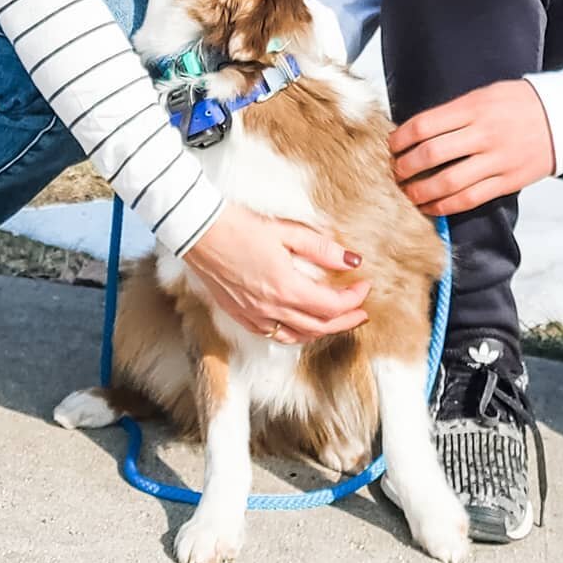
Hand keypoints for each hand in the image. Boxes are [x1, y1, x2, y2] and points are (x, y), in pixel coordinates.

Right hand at [182, 203, 369, 344]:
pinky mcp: (240, 315)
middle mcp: (271, 308)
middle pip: (319, 326)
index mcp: (286, 287)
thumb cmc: (239, 226)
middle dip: (346, 320)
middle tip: (361, 310)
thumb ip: (321, 248)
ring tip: (337, 320)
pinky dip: (296, 334)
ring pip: (298, 336)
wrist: (198, 230)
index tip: (363, 284)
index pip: (332, 305)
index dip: (353, 298)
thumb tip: (351, 260)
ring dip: (322, 330)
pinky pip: (275, 335)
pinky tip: (301, 324)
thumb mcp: (286, 231)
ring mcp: (254, 315)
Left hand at [390, 80, 555, 216]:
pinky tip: (431, 207)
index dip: (401, 138)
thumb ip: (454, 113)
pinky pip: (470, 198)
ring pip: (448, 182)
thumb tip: (418, 132)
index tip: (391, 146)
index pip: (425, 125)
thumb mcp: (484, 94)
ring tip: (408, 193)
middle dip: (406, 167)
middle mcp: (483, 134)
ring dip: (421, 191)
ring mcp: (497, 159)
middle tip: (395, 171)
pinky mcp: (508, 181)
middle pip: (431, 154)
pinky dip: (445, 206)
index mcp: (474, 107)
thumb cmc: (520, 102)